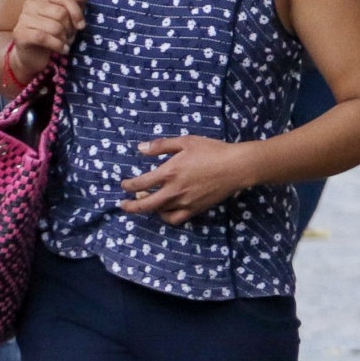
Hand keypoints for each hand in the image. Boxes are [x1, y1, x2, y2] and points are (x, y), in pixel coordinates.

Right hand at [8, 0, 86, 84]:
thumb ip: (75, 3)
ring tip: (64, 42)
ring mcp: (22, 18)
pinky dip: (57, 45)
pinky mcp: (19, 33)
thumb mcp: (69, 17)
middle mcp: (30, 3)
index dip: (76, 11)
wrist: (34, 54)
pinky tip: (63, 50)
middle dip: (70, 28)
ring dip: (65, 38)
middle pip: (60, 13)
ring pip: (54, 27)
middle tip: (70, 36)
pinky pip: (44, 38)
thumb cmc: (54, 32)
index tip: (81, 25)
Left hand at [120, 132, 255, 222]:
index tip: (124, 184)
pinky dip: (165, 217)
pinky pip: (174, 219)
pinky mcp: (195, 209)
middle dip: (130, 206)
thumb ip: (161, 145)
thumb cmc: (212, 151)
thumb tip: (139, 148)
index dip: (128, 185)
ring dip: (148, 208)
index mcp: (169, 172)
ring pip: (158, 211)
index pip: (140, 183)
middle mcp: (173, 191)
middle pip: (144, 205)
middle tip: (123, 204)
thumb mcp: (186, 141)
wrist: (236, 167)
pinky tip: (164, 211)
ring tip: (146, 202)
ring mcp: (184, 202)